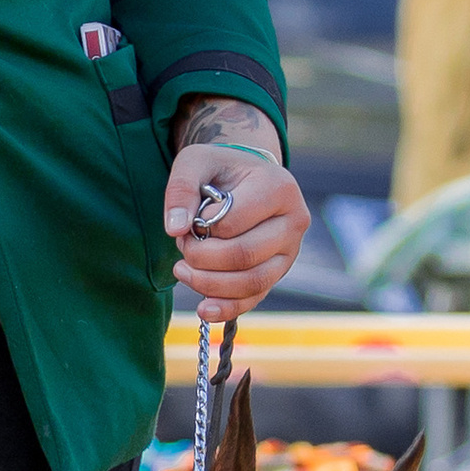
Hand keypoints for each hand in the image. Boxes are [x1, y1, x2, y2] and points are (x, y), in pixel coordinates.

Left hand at [165, 143, 308, 323]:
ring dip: (209, 284)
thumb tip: (176, 228)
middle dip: (203, 258)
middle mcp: (293, 221)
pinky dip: (228, 308)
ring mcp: (289, 251)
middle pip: (245, 255)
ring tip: (182, 271)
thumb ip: (181, 188)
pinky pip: (255, 297)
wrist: (244, 178)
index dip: (202, 229)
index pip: (234, 222)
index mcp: (279, 188)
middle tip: (182, 246)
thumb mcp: (196, 162)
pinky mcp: (278, 272)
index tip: (188, 222)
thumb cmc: (221, 169)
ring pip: (252, 282)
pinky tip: (204, 308)